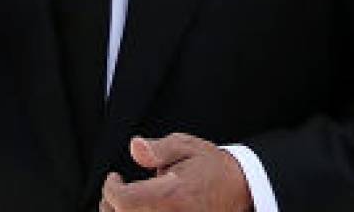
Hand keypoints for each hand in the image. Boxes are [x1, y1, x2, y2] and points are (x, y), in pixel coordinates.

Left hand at [100, 134, 252, 211]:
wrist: (243, 188)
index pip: (124, 201)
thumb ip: (158, 149)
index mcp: (172, 194)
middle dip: (112, 205)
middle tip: (116, 191)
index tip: (115, 178)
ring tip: (126, 202)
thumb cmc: (212, 167)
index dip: (111, 189)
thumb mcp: (187, 147)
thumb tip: (134, 147)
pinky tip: (140, 210)